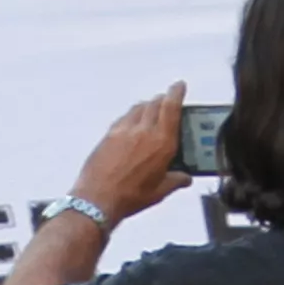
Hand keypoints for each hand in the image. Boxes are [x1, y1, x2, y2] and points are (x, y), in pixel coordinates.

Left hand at [70, 86, 187, 224]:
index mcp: (162, 143)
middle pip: (154, 104)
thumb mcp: (160, 191)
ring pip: (138, 108)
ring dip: (146, 106)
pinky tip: (131, 125)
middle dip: (162, 100)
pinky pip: (123, 118)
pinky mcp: (109, 135)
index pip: (171, 108)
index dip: (176, 93)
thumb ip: (176, 181)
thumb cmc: (130, 197)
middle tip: (166, 101)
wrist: (98, 199)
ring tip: (149, 112)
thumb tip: (185, 178)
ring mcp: (124, 131)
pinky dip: (130, 116)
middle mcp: (144, 131)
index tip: (179, 85)